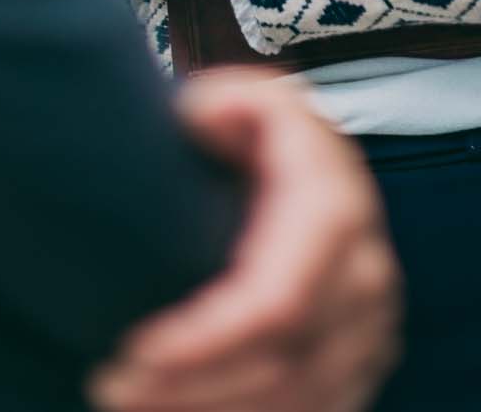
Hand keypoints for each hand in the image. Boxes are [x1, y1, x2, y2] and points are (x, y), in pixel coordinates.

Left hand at [87, 69, 400, 411]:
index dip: (204, 341)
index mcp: (337, 213)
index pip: (274, 303)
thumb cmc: (269, 147)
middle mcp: (367, 278)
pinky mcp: (361, 366)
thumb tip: (202, 117)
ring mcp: (371, 330)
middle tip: (110, 384)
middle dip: (190, 389)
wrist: (318, 182)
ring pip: (295, 402)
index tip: (132, 348)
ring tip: (128, 400)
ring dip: (207, 411)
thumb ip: (231, 100)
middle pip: (281, 367)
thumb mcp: (255, 104)